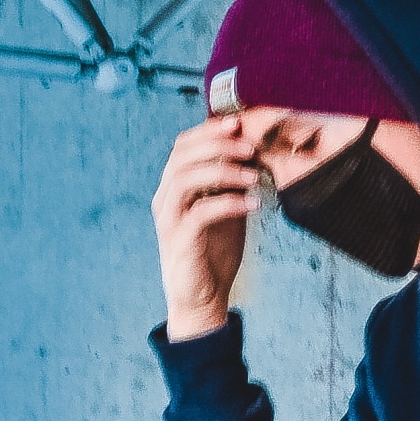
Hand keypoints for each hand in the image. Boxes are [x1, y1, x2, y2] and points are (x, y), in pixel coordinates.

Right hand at [152, 114, 260, 342]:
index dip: (209, 131)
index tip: (239, 123)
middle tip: (251, 148)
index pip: (183, 145)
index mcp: (174, 187)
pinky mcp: (180, 241)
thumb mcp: (226, 208)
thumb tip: (254, 151)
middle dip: (218, 145)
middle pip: (182, 156)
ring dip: (223, 171)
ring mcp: (169, 220)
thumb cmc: (213, 251)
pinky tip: (252, 204)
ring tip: (254, 176)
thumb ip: (231, 182)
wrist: (203, 297)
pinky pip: (200, 213)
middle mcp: (165, 199)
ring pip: (186, 179)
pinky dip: (228, 203)